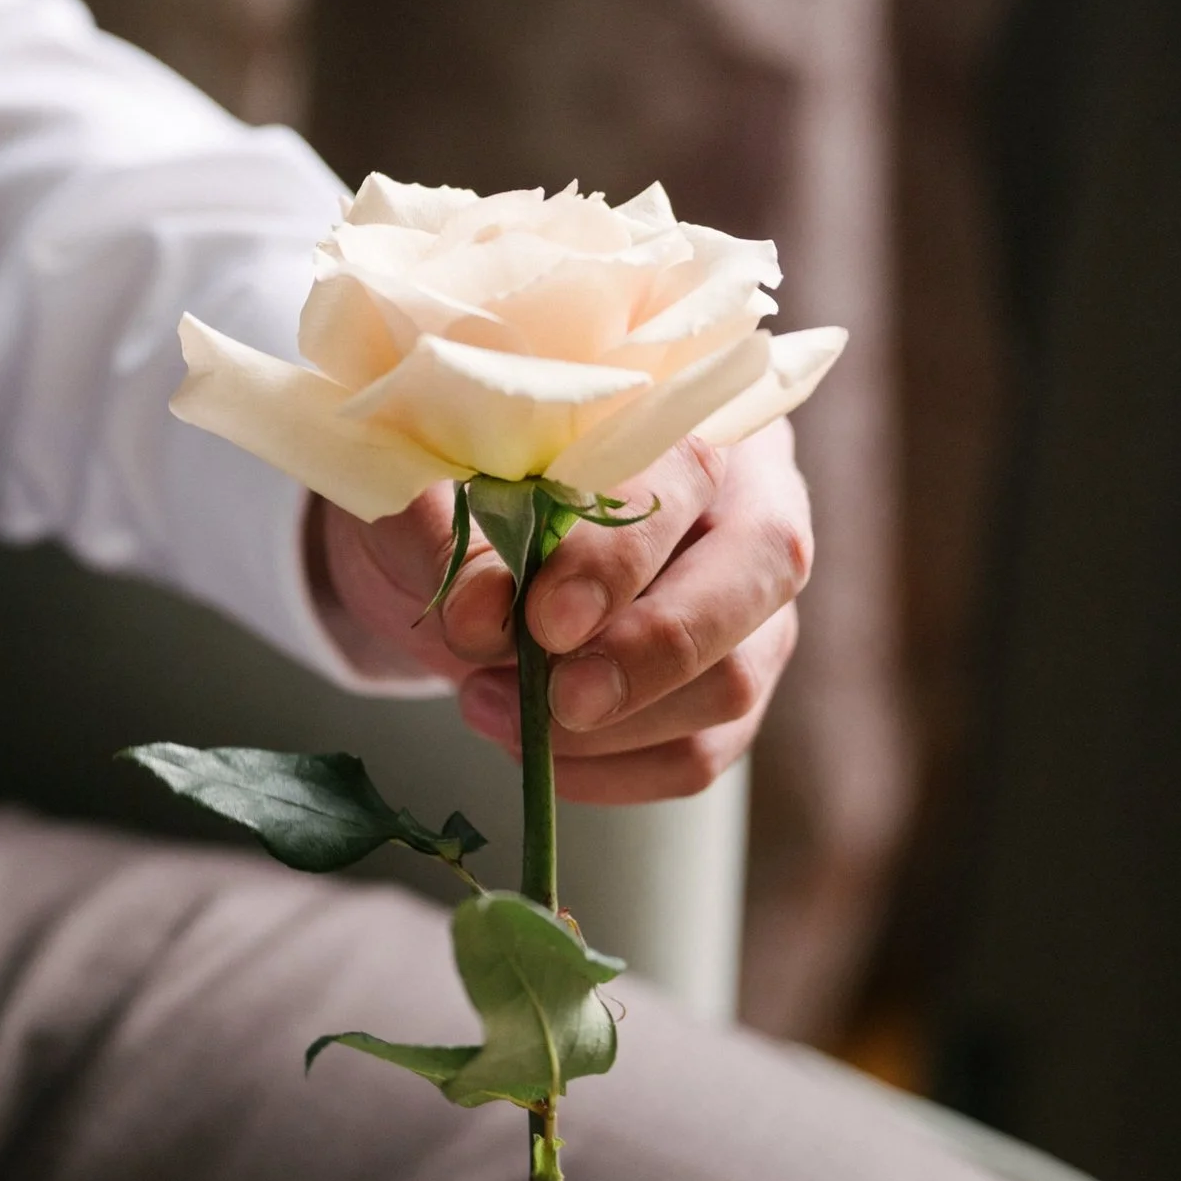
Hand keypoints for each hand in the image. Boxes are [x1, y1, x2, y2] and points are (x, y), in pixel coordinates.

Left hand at [307, 423, 812, 803]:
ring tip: (491, 708)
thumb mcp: (418, 486)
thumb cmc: (443, 490)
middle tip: (557, 699)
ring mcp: (750, 601)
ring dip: (612, 725)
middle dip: (653, 649)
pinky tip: (530, 755)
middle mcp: (744, 495)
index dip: (623, 553)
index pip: (689, 468)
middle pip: (762, 570)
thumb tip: (482, 609)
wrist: (436, 550)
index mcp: (677, 407)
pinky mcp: (725, 687)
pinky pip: (698, 754)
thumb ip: (444, 531)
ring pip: (735, 679)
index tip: (544, 619)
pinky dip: (610, 773)